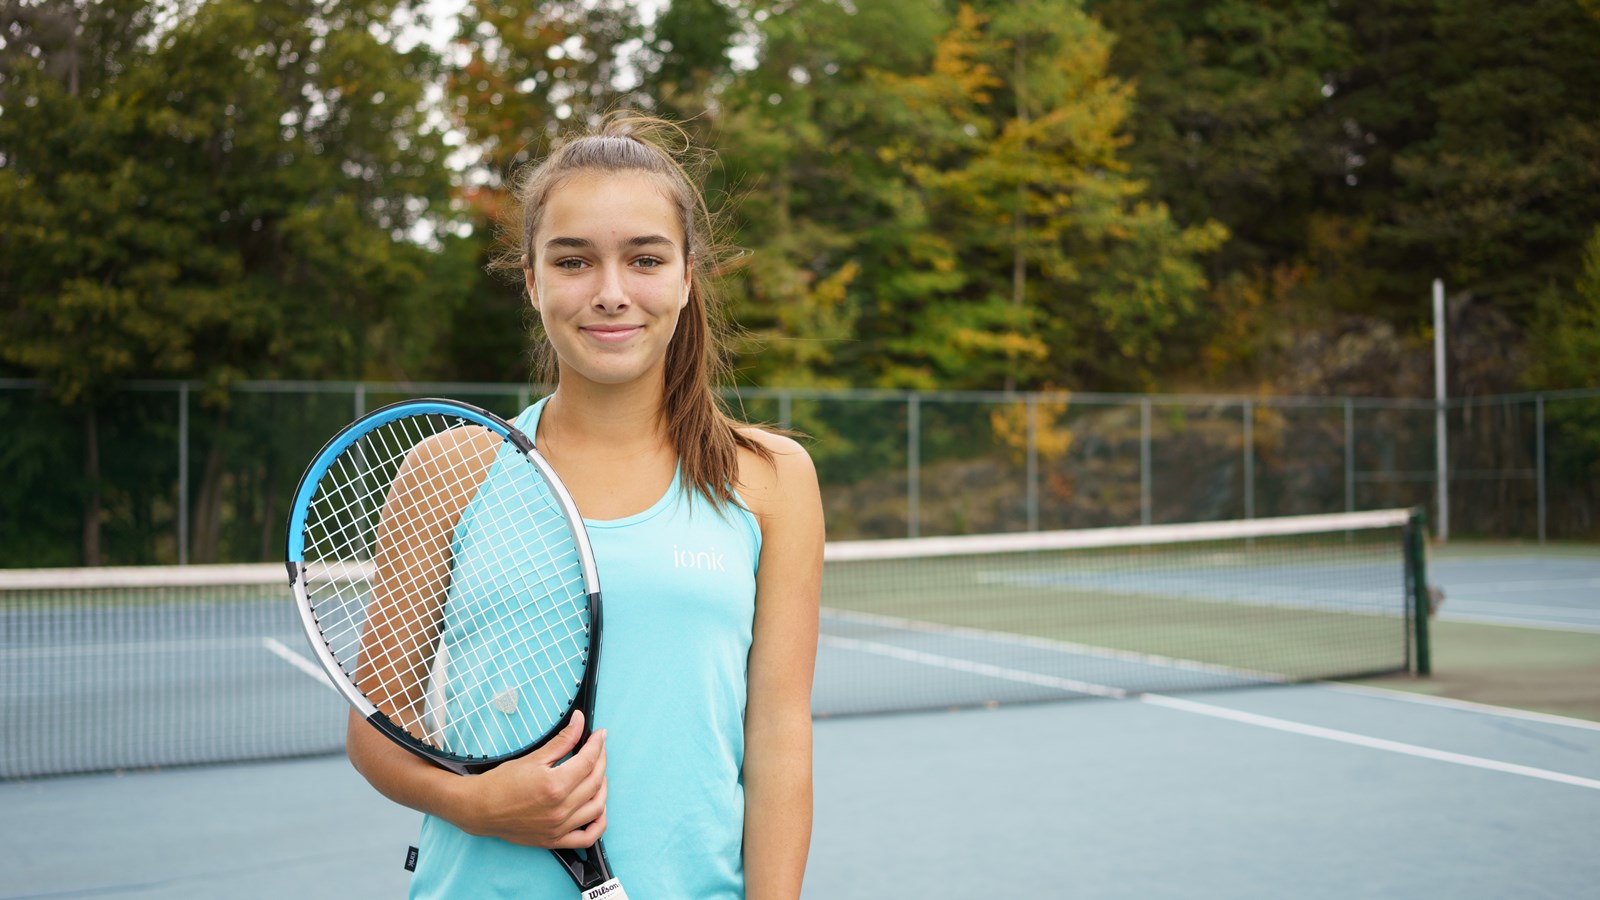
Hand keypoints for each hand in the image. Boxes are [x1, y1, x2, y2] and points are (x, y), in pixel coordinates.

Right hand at [454, 712, 608, 848]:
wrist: (480, 809)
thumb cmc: (501, 783)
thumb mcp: (533, 758)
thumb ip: (562, 741)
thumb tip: (579, 723)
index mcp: (555, 785)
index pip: (588, 761)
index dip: (597, 745)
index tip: (600, 735)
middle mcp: (560, 809)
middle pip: (595, 781)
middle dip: (602, 760)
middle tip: (599, 748)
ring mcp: (559, 827)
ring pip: (597, 807)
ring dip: (603, 788)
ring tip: (597, 774)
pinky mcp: (555, 840)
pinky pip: (587, 838)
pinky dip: (599, 823)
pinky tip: (598, 809)